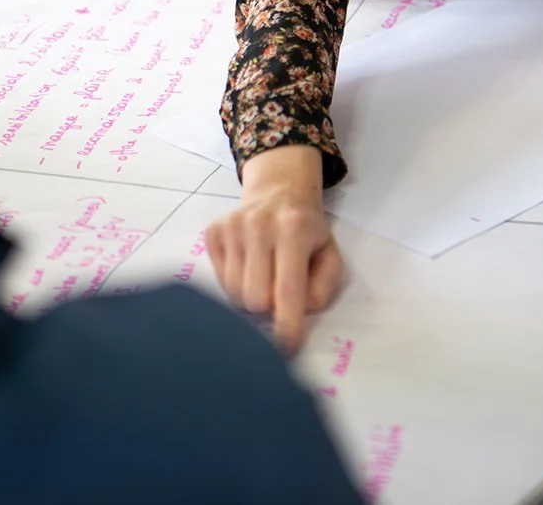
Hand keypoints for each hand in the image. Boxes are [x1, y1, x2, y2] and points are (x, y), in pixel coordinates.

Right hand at [205, 145, 344, 352]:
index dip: (287, 325)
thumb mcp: (330, 256)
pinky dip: (235, 284)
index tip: (286, 350)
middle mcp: (259, 225)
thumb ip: (321, 289)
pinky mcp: (213, 232)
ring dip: (251, 297)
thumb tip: (295, 312)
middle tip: (279, 294)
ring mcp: (232, 227)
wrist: (279, 192)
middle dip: (269, 308)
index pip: (287, 289)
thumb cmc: (308, 232)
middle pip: (255, 300)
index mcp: (294, 229)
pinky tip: (248, 265)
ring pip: (234, 295)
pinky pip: (219, 282)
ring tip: (265, 276)